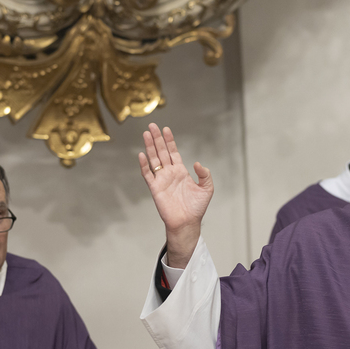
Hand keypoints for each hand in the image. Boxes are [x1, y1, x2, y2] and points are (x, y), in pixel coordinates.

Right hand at [138, 123, 212, 268]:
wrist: (187, 223)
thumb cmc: (196, 208)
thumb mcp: (207, 189)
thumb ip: (205, 175)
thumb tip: (198, 163)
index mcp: (180, 171)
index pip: (173, 152)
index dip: (169, 141)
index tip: (166, 129)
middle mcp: (169, 173)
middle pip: (161, 152)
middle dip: (157, 138)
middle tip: (152, 125)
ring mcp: (161, 180)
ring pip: (153, 160)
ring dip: (149, 147)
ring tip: (146, 134)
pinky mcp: (155, 188)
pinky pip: (147, 175)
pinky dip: (144, 165)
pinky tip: (142, 154)